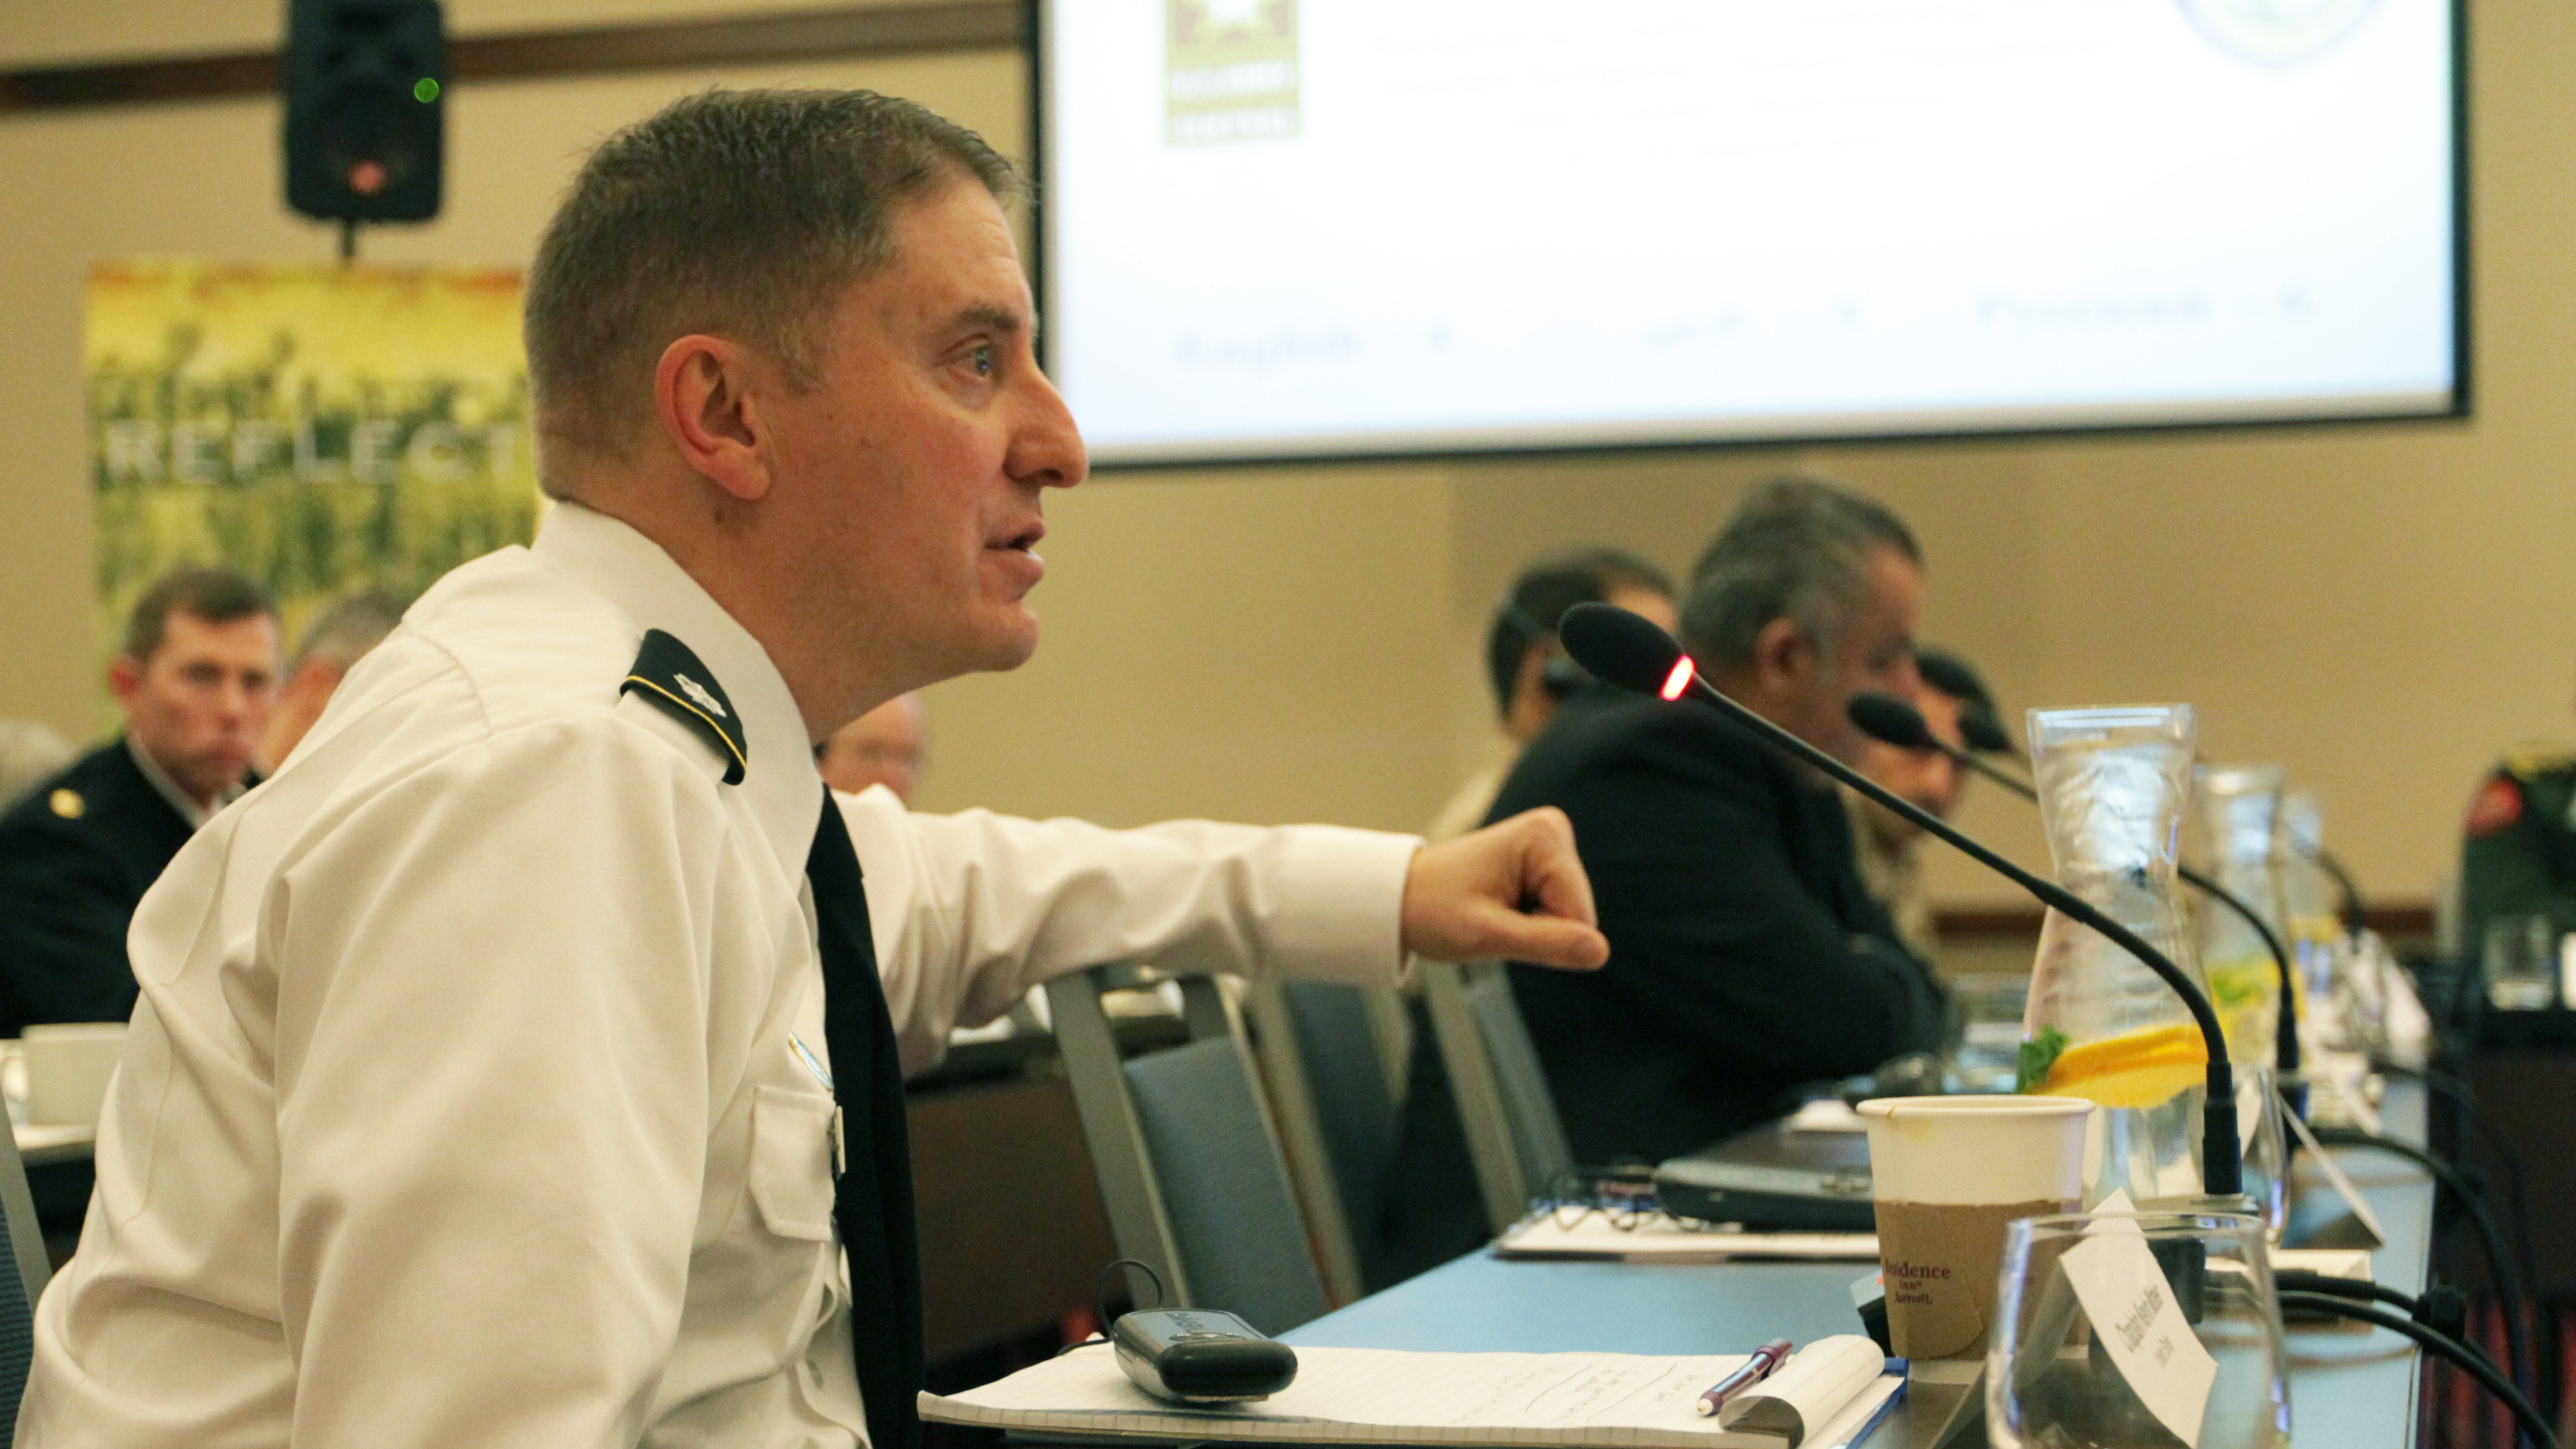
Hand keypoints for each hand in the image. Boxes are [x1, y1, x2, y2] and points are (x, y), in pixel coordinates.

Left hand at [1400, 807, 1608, 970]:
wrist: (1401, 897)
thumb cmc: (1434, 911)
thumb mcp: (1487, 935)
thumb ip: (1546, 944)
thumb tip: (1600, 952)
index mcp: (1544, 836)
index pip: (1579, 917)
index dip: (1540, 934)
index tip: (1495, 919)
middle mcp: (1554, 829)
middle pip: (1579, 914)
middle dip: (1538, 930)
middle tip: (1492, 918)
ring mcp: (1551, 843)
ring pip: (1571, 916)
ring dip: (1533, 926)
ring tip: (1492, 911)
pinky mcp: (1547, 860)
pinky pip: (1560, 910)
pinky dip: (1530, 919)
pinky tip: (1500, 906)